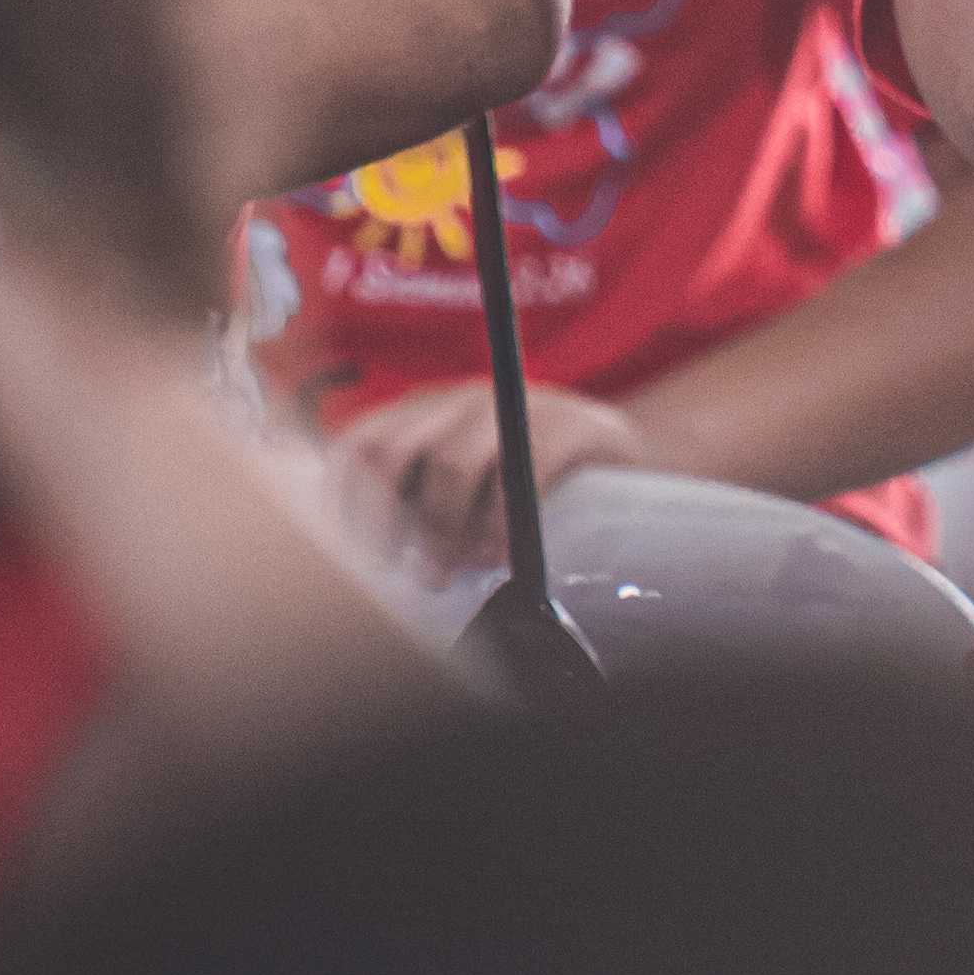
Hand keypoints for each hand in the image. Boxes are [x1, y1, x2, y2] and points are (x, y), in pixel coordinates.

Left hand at [327, 376, 651, 569]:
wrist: (629, 462)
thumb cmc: (533, 489)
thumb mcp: (469, 489)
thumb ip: (423, 506)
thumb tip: (369, 563)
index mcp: (429, 410)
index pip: (361, 443)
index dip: (345, 501)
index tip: (350, 557)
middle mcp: (464, 398)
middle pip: (394, 450)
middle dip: (386, 522)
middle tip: (396, 573)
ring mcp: (518, 403)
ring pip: (452, 462)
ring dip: (442, 530)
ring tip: (445, 576)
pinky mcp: (570, 423)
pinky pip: (522, 471)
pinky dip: (502, 522)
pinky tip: (501, 558)